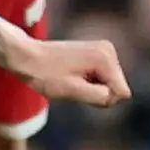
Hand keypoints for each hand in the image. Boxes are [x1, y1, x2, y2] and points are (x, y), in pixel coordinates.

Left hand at [7, 35, 130, 107]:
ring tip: (71, 80)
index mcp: (105, 57)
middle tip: (73, 86)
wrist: (27, 57)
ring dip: (91, 88)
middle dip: (97, 93)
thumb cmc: (46, 75)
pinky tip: (72, 75)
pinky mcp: (97, 53)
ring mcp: (104, 49)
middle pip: (116, 88)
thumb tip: (122, 96)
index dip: (101, 99)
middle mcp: (109, 49)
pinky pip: (102, 78)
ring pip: (109, 84)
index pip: (121, 93)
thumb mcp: (73, 92)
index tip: (80, 90)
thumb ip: (101, 96)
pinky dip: (89, 82)